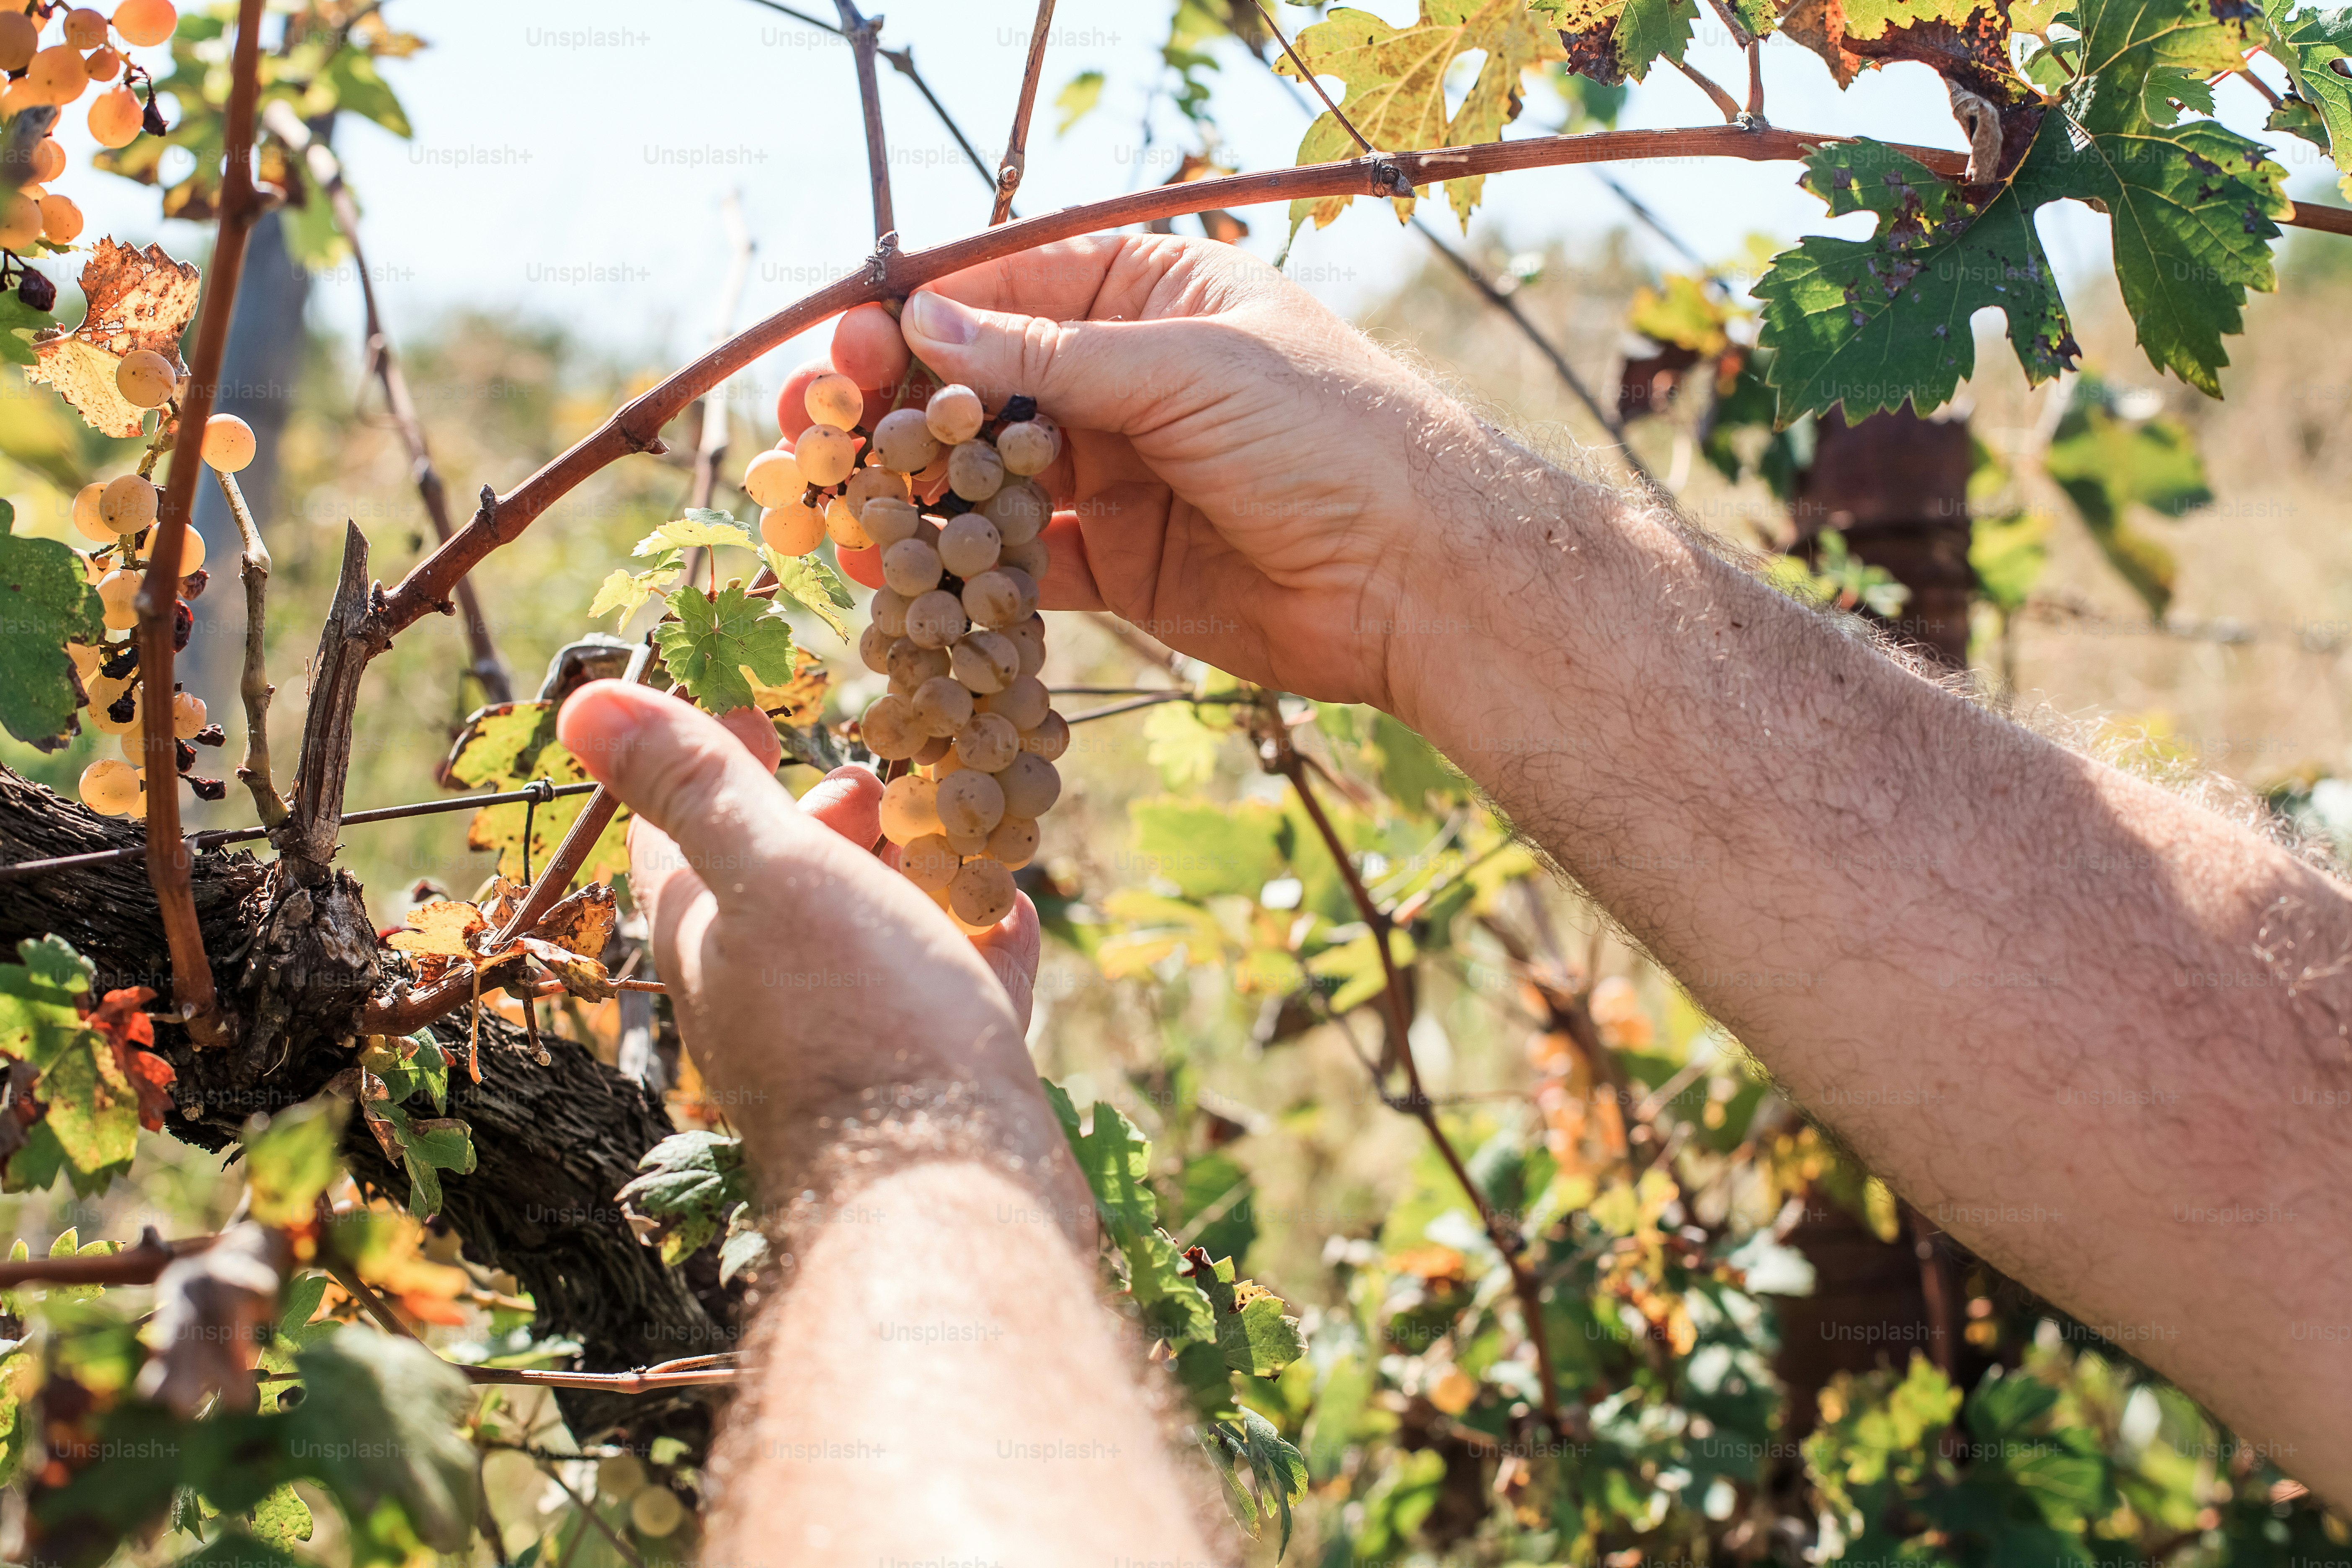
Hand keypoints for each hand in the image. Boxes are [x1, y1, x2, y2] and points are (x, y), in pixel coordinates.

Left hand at [554, 683, 1063, 1186]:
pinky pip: (949, 993)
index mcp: (711, 942)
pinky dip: (973, 941)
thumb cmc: (853, 1019)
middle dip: (814, 818)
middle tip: (865, 775)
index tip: (745, 703)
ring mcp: (851, 1040)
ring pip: (865, 940)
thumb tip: (585, 701)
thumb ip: (694, 786)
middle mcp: (767, 994)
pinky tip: (1009, 911)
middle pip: (776, 889)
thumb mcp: (769, 873)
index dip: (700, 759)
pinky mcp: (930, 1081)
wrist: (946, 1193)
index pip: (676, 838)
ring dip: (896, 875)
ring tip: (936, 827)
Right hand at [778, 234, 1517, 714]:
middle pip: (975, 384)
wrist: (1419, 575)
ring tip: (827, 513)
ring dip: (908, 494)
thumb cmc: (1328, 436)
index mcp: (1145, 294)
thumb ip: (1052, 354)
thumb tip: (925, 321)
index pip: (1000, 291)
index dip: (911, 318)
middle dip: (890, 409)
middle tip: (806, 435)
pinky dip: (960, 572)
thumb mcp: (1186, 368)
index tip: (839, 350)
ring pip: (983, 476)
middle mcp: (1121, 379)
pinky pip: (1018, 562)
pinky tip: (896, 581)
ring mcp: (1114, 476)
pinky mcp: (1117, 567)